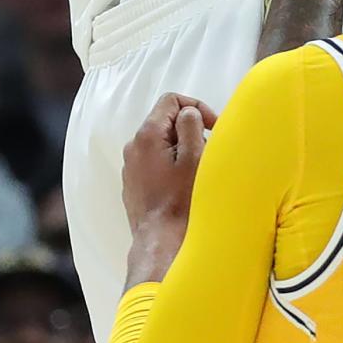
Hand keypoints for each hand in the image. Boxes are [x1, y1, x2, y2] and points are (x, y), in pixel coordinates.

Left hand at [122, 93, 216, 237]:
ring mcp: (130, 165)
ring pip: (160, 141)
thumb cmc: (181, 201)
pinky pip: (152, 160)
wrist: (160, 242)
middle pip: (165, 120)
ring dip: (180, 147)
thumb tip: (188, 113)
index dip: (195, 107)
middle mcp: (133, 146)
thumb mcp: (193, 157)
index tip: (212, 127)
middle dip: (189, 129)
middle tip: (207, 150)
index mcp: (147, 134)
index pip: (171, 100)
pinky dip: (169, 163)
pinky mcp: (132, 182)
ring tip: (196, 169)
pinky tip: (181, 183)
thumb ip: (191, 125)